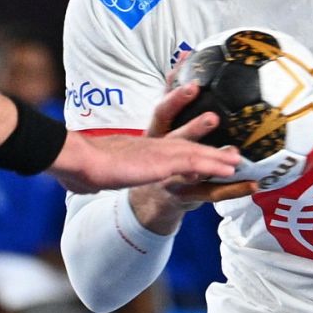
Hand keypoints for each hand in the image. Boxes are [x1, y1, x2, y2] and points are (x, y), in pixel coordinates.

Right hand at [49, 83, 241, 194]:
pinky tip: (226, 169)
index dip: (180, 135)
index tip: (194, 129)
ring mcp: (155, 153)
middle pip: (183, 141)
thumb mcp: (90, 173)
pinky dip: (211, 165)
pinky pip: (192, 164)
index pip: (163, 139)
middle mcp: (149, 145)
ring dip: (216, 157)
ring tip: (237, 160)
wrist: (75, 159)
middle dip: (206, 142)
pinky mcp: (159, 163)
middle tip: (226, 142)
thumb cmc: (76, 167)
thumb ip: (94, 177)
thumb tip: (84, 184)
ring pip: (193, 152)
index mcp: (134, 147)